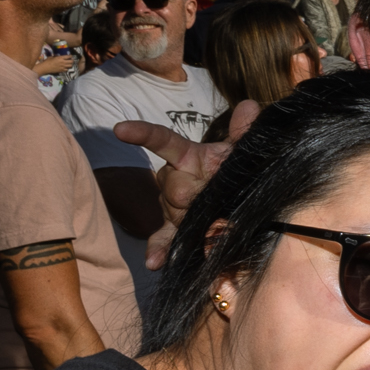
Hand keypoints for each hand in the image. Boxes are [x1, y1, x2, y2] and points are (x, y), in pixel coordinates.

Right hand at [118, 103, 253, 269]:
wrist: (241, 200)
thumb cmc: (238, 170)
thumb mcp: (243, 151)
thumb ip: (244, 132)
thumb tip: (249, 106)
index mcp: (188, 157)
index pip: (162, 140)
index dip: (142, 133)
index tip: (121, 129)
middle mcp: (174, 179)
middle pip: (171, 187)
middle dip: (189, 194)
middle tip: (212, 197)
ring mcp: (171, 205)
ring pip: (170, 212)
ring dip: (188, 219)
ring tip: (209, 220)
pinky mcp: (174, 229)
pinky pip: (163, 238)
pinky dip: (159, 250)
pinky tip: (155, 263)